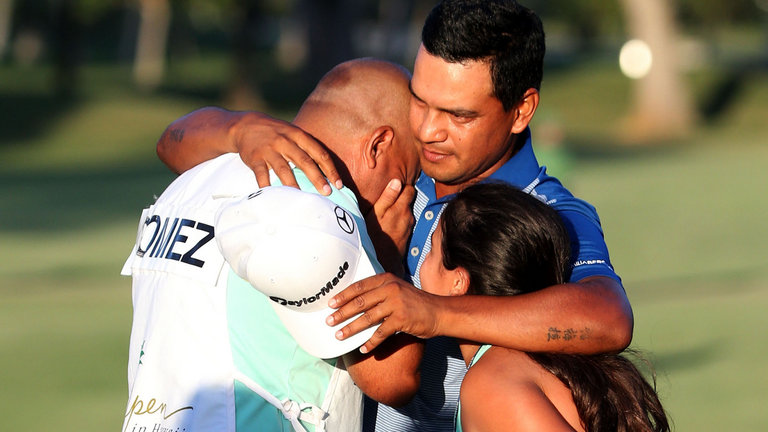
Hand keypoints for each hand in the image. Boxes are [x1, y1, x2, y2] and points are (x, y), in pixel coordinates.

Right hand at [234, 112, 341, 194]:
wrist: (245, 125)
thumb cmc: (276, 133)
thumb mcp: (293, 133)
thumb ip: (307, 149)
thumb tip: (326, 174)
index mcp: (298, 135)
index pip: (319, 153)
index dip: (330, 169)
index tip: (338, 184)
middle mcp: (285, 141)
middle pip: (304, 161)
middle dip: (317, 178)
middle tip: (327, 192)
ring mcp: (269, 150)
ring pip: (284, 170)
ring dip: (294, 185)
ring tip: (303, 198)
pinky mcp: (255, 158)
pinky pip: (262, 175)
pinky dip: (267, 187)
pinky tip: (273, 197)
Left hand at [326, 273, 441, 352]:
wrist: (439, 312)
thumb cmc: (415, 303)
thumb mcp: (397, 289)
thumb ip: (380, 291)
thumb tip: (355, 301)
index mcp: (386, 279)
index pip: (359, 286)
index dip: (343, 295)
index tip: (331, 304)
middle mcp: (390, 289)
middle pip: (360, 302)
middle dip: (342, 313)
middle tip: (329, 321)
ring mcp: (396, 304)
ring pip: (367, 318)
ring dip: (351, 328)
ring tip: (339, 336)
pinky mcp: (402, 319)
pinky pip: (380, 333)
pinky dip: (371, 342)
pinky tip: (363, 349)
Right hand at [364, 179, 414, 274]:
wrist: (382, 259)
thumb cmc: (374, 234)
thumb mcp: (376, 213)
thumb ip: (387, 197)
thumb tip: (397, 181)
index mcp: (401, 207)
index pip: (409, 189)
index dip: (402, 187)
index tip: (393, 188)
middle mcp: (409, 215)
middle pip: (409, 200)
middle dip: (401, 197)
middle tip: (389, 200)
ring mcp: (409, 225)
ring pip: (406, 211)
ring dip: (399, 210)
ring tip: (387, 213)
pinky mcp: (408, 234)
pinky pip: (405, 221)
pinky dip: (400, 220)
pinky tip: (390, 224)